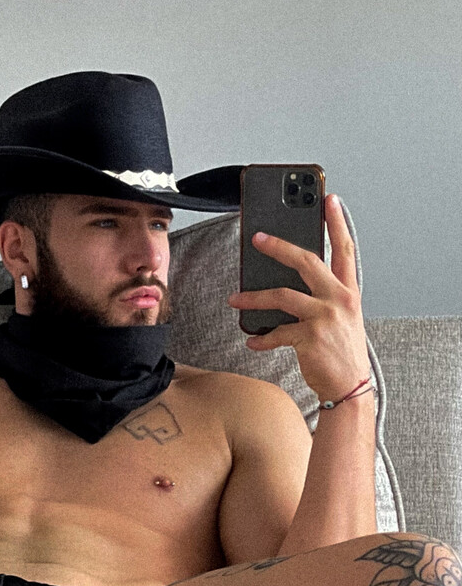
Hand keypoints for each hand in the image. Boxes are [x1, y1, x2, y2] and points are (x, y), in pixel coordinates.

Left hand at [226, 194, 371, 403]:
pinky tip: (252, 340)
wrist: (350, 386)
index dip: (337, 223)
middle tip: (257, 238)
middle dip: (279, 246)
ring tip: (235, 300)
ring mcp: (326, 317)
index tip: (329, 199)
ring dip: (253, 297)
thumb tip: (287, 280)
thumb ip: (323, 295)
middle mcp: (340, 299)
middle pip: (306, 261)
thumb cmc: (342, 350)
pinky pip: (277, 332)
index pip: (345, 249)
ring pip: (282, 295)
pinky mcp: (311, 337)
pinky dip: (261, 338)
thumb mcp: (342, 317)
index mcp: (348, 291)